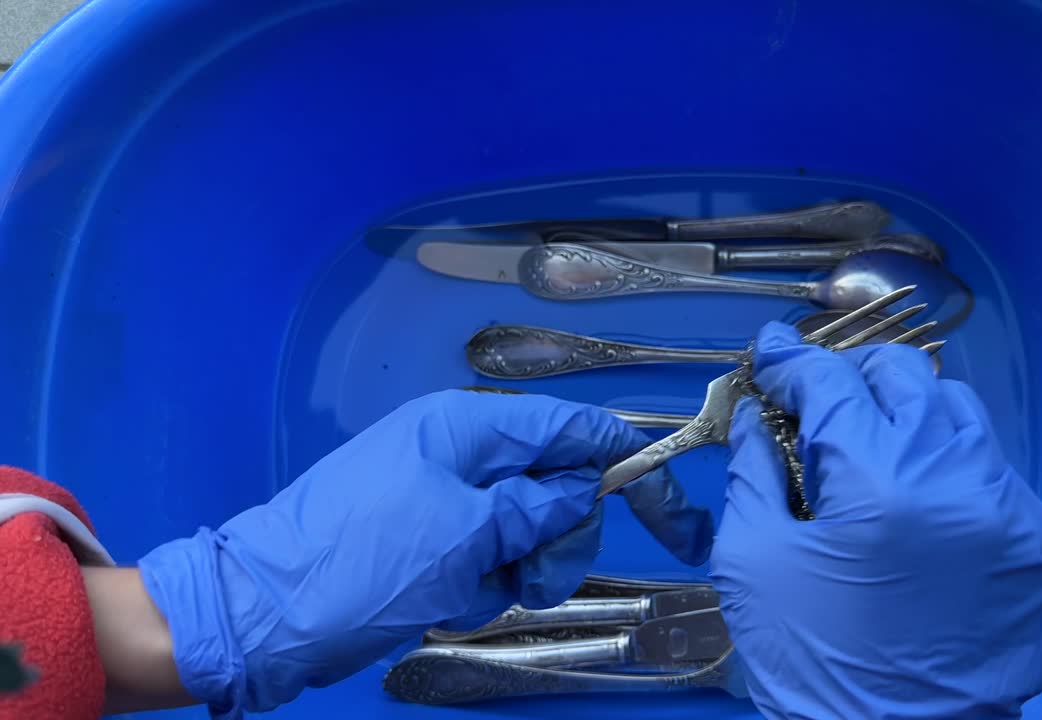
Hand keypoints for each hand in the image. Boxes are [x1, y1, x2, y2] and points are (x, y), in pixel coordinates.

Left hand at [137, 390, 711, 716]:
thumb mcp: (463, 535)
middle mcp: (458, 451)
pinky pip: (487, 555)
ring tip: (474, 591)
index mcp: (464, 425)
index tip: (664, 498)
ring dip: (516, 567)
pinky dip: (481, 583)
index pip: (566, 424)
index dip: (619, 456)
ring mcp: (442, 497)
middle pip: (552, 481)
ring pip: (524, 527)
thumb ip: (535, 506)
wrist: (259, 617)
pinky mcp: (428, 538)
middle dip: (555, 533)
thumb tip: (582, 485)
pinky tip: (447, 600)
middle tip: (533, 574)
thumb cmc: (358, 565)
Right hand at [710, 323, 1041, 719]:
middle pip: (904, 375)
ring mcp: (1012, 507)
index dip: (791, 359)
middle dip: (850, 376)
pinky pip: (991, 468)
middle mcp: (958, 476)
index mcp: (880, 481)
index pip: (832, 381)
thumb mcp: (755, 566)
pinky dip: (947, 464)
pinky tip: (917, 500)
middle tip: (816, 400)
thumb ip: (754, 473)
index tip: (769, 353)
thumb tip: (756, 416)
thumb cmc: (817, 663)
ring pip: (958, 411)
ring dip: (906, 411)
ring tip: (870, 443)